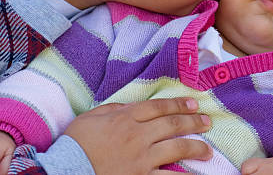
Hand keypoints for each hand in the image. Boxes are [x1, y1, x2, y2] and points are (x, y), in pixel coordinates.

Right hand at [64, 98, 211, 174]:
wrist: (64, 171)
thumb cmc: (75, 144)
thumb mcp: (91, 117)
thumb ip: (114, 109)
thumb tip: (130, 106)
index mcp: (126, 118)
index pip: (159, 107)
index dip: (179, 104)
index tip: (194, 104)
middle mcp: (138, 135)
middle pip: (172, 124)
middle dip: (193, 122)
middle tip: (207, 122)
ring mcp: (141, 158)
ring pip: (176, 148)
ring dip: (195, 147)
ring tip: (208, 150)